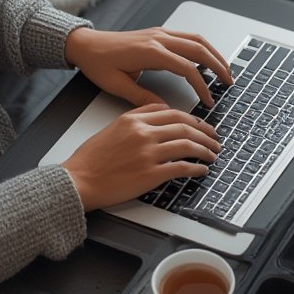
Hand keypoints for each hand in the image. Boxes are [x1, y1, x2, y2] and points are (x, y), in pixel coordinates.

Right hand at [61, 104, 220, 210]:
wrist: (78, 180)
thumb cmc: (90, 160)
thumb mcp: (111, 129)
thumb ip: (135, 120)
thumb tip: (159, 116)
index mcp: (133, 120)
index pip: (172, 113)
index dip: (192, 119)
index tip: (201, 125)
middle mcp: (143, 133)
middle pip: (185, 126)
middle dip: (205, 132)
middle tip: (215, 139)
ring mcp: (148, 153)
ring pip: (187, 145)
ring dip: (205, 150)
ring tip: (212, 154)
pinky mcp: (150, 174)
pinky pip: (181, 168)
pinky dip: (196, 168)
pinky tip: (201, 170)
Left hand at [64, 26, 232, 106]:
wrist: (85, 44)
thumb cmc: (98, 63)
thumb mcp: (118, 85)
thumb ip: (144, 98)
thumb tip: (165, 111)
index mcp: (151, 52)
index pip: (186, 69)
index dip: (201, 86)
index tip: (208, 101)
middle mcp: (158, 39)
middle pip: (198, 50)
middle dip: (218, 66)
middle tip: (230, 82)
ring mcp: (160, 33)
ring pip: (196, 40)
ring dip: (213, 54)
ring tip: (224, 70)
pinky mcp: (158, 33)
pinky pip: (187, 37)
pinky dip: (201, 48)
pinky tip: (206, 59)